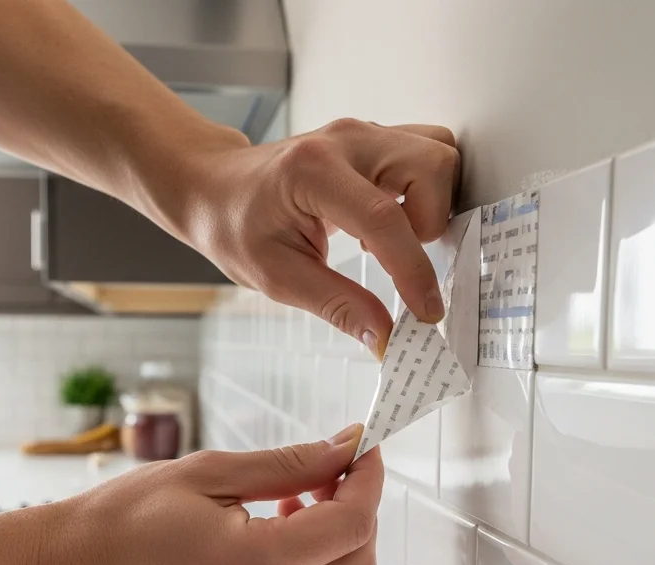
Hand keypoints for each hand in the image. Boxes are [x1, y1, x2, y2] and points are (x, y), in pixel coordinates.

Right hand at [23, 425, 381, 564]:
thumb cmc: (119, 520)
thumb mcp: (207, 473)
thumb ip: (288, 463)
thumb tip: (344, 449)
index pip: (348, 528)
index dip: (367, 482)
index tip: (362, 449)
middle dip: (360, 511)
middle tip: (337, 468)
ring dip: (334, 536)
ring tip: (295, 493)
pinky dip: (309, 561)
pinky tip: (276, 525)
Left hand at [173, 119, 459, 356]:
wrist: (215, 188)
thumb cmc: (234, 225)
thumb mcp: (276, 277)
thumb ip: (336, 306)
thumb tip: (384, 338)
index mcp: (313, 171)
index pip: (384, 219)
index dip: (413, 271)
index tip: (426, 311)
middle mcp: (347, 141)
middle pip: (433, 166)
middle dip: (432, 223)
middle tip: (401, 260)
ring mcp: (364, 135)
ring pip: (439, 153)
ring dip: (435, 204)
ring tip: (396, 239)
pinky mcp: (374, 141)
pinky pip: (427, 154)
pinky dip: (427, 192)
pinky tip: (392, 222)